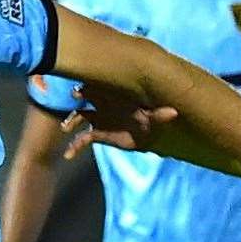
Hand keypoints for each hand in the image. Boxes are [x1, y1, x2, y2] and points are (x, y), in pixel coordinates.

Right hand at [61, 84, 177, 158]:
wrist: (147, 136)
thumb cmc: (151, 122)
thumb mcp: (156, 120)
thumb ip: (162, 115)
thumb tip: (174, 112)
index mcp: (114, 97)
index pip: (99, 86)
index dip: (90, 85)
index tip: (83, 89)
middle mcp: (102, 104)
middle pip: (85, 97)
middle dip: (77, 97)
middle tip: (75, 99)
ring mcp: (98, 118)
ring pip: (78, 117)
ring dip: (70, 121)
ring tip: (66, 129)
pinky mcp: (97, 133)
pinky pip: (82, 139)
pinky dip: (74, 147)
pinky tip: (68, 155)